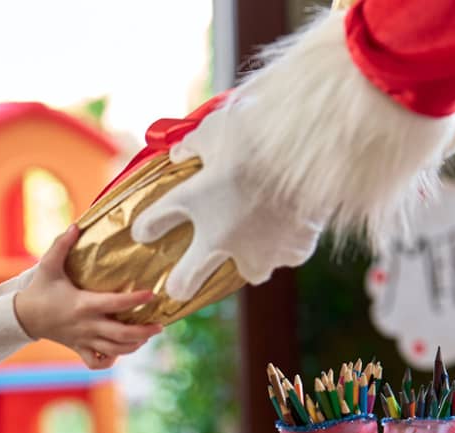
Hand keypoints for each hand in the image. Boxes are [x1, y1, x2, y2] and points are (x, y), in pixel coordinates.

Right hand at [14, 226, 161, 369]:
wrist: (23, 317)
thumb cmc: (39, 290)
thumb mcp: (48, 265)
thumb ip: (62, 244)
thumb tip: (77, 225)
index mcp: (83, 304)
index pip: (115, 303)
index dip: (136, 299)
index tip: (151, 294)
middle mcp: (87, 325)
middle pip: (122, 334)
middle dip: (144, 331)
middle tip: (160, 324)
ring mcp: (84, 339)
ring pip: (115, 350)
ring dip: (134, 346)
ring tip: (147, 336)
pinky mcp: (79, 348)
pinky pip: (97, 362)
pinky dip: (110, 360)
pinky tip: (119, 351)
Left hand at [131, 99, 324, 300]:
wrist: (309, 146)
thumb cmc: (257, 132)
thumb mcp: (214, 128)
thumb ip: (194, 145)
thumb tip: (179, 153)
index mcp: (194, 202)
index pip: (153, 224)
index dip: (146, 227)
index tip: (145, 230)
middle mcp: (221, 238)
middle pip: (186, 282)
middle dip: (183, 282)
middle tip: (184, 279)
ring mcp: (260, 251)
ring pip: (249, 272)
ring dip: (247, 259)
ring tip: (256, 239)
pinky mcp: (296, 249)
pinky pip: (286, 255)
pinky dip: (287, 242)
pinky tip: (290, 224)